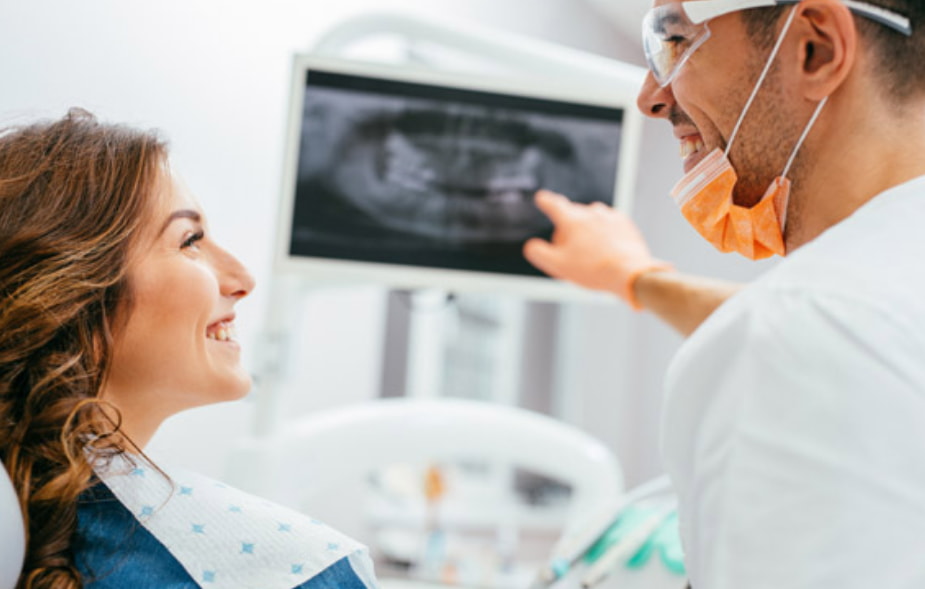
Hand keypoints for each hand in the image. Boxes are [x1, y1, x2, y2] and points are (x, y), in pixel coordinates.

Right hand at [523, 190, 671, 308]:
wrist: (629, 272)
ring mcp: (609, 216)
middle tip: (570, 251)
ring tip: (590, 253)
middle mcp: (590, 212)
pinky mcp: (624, 223)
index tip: (542, 197)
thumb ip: (539, 253)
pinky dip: (604, 233)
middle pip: (572, 215)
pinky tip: (606, 250)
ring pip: (591, 218)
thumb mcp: (557, 266)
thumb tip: (531, 246)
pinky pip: (608, 224)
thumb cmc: (593, 270)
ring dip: (587, 230)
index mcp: (571, 220)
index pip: (554, 205)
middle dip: (568, 228)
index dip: (546, 201)